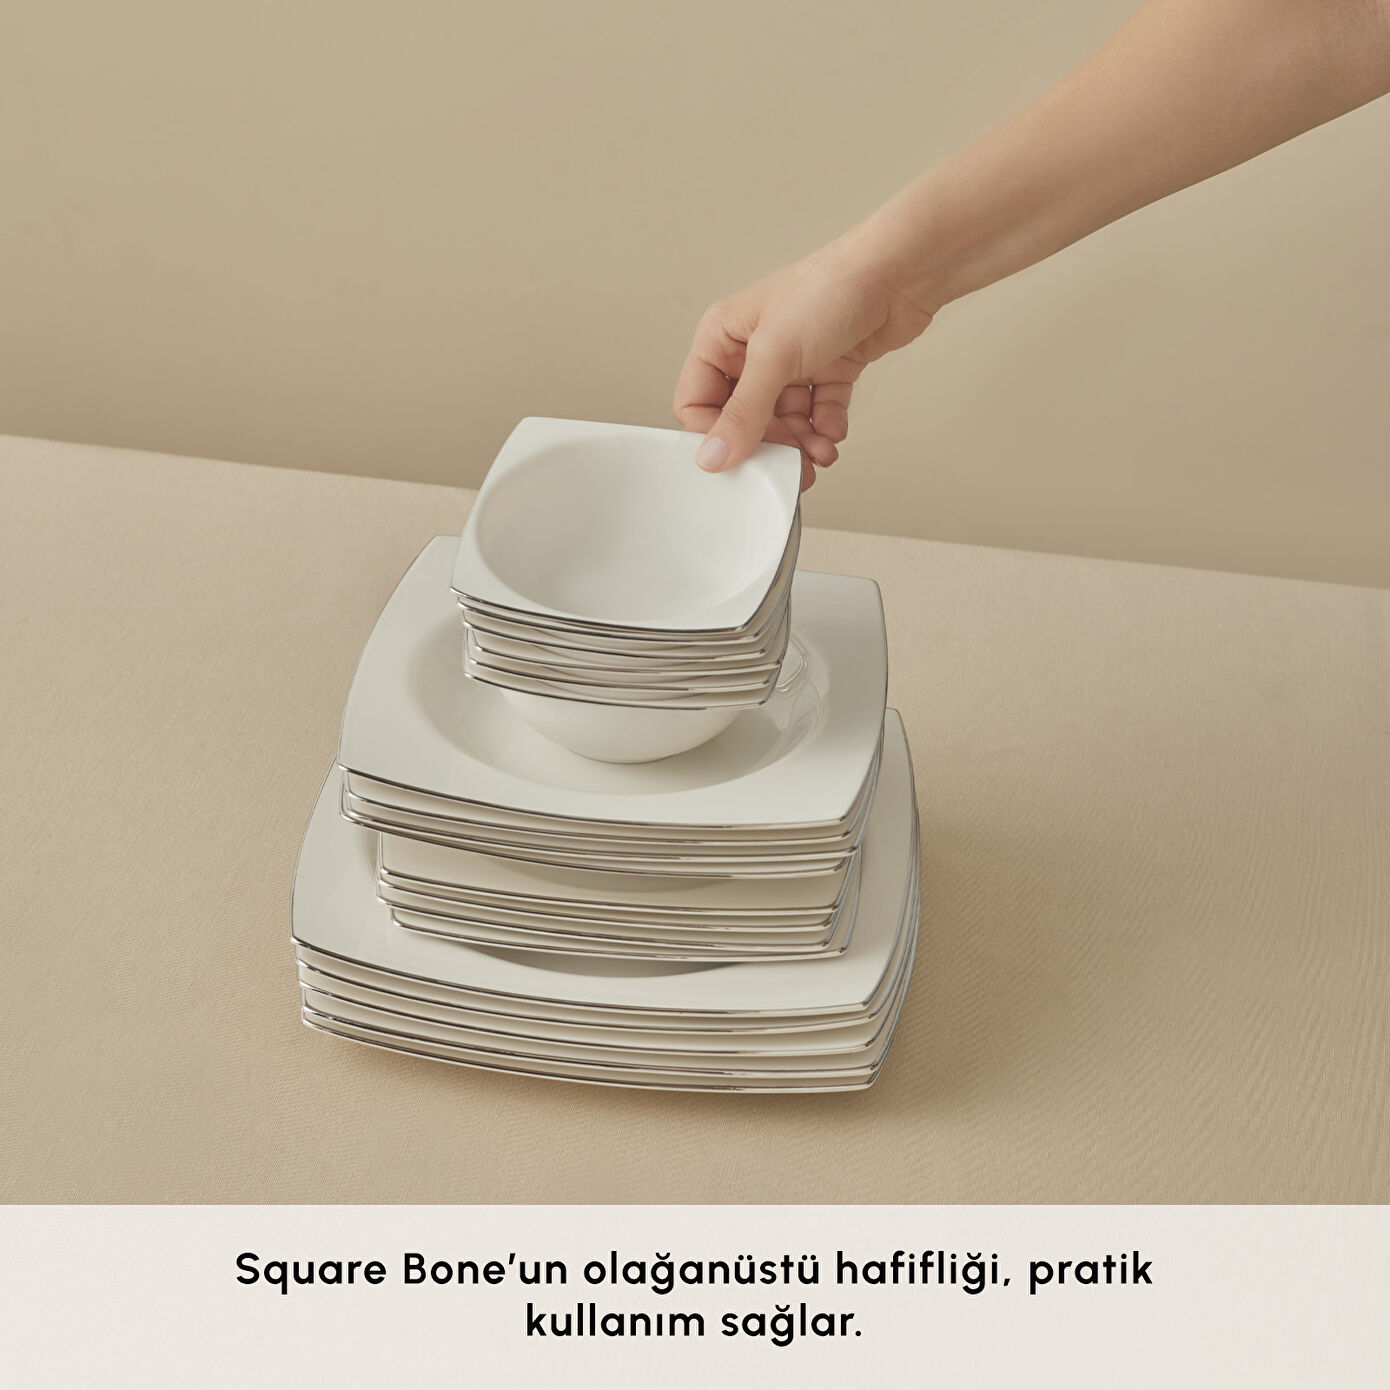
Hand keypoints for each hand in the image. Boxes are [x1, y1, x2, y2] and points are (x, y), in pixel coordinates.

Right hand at [673, 231, 938, 489]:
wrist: (899, 274)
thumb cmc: (831, 288)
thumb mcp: (774, 356)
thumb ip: (743, 413)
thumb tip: (713, 456)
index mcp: (723, 336)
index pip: (697, 402)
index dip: (714, 434)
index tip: (737, 458)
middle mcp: (753, 350)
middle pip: (744, 419)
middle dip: (767, 443)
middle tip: (785, 465)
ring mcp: (792, 362)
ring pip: (784, 421)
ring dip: (801, 442)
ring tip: (818, 452)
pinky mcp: (828, 370)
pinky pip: (818, 413)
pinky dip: (825, 428)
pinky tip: (833, 433)